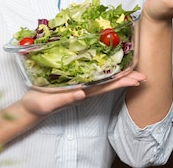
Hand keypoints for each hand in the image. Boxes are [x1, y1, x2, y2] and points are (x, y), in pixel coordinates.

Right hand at [20, 70, 146, 115]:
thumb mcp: (48, 102)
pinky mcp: (73, 81)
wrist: (29, 108)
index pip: (106, 87)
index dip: (122, 82)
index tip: (137, 79)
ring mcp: (80, 86)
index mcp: (81, 93)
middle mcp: (84, 89)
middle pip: (109, 83)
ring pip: (103, 79)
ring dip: (118, 74)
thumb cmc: (37, 105)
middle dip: (126, 78)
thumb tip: (83, 93)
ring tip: (133, 68)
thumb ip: (65, 98)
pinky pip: (92, 74)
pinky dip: (104, 69)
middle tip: (143, 73)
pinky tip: (108, 64)